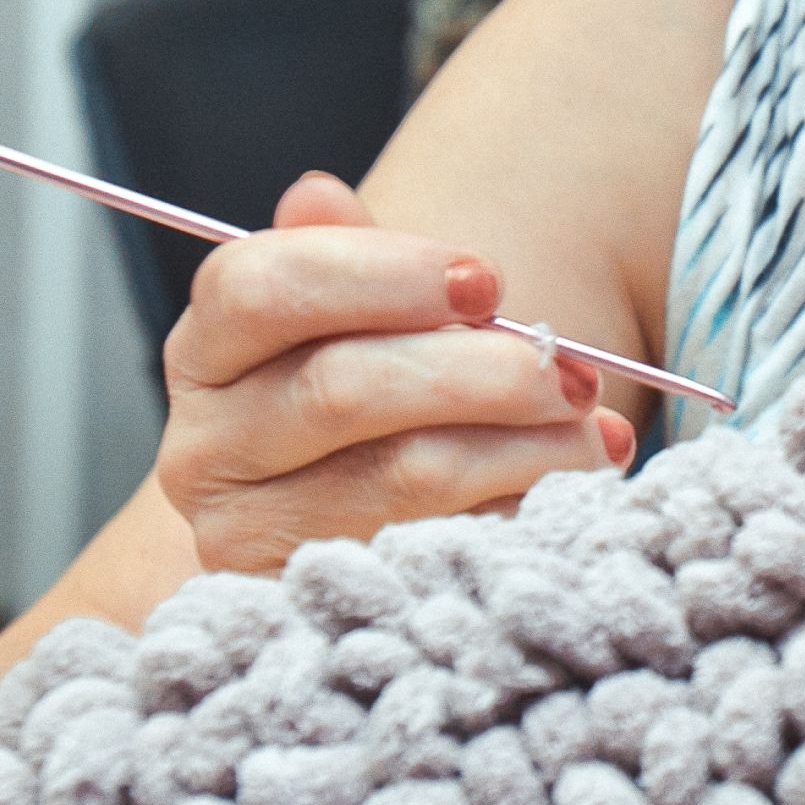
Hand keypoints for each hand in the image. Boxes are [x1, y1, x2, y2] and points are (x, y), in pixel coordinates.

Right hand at [152, 171, 633, 574]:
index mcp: (207, 350)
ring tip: (598, 428)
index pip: (261, 288)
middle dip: (478, 371)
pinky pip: (436, 552)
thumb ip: (344, 257)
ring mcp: (253, 539)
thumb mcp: (348, 318)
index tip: (487, 280)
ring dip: (522, 447)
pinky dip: (516, 514)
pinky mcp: (314, 610)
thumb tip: (315, 194)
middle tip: (570, 367)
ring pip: (402, 477)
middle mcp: (206, 448)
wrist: (337, 525)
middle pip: (341, 388)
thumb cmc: (362, 393)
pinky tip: (567, 491)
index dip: (380, 274)